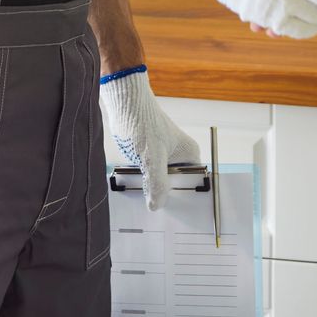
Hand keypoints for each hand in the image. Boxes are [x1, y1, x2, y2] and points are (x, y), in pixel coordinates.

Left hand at [99, 67, 200, 210]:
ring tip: (141, 198)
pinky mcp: (148, 155)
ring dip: (149, 189)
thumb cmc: (143, 122)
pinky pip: (146, 174)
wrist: (124, 100)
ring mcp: (163, 156)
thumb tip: (157, 206)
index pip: (192, 186)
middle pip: (174, 187)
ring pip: (158, 182)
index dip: (182, 201)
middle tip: (152, 210)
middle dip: (162, 196)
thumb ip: (157, 183)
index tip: (173, 216)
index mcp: (189, 156)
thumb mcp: (152, 157)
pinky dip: (140, 180)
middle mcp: (179, 157)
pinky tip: (133, 184)